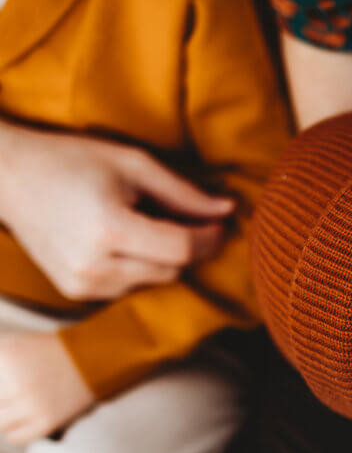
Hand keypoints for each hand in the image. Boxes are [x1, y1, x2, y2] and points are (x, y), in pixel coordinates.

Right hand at [0, 124, 233, 300]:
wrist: (7, 177)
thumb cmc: (72, 161)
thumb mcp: (132, 164)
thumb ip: (183, 192)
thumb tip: (229, 210)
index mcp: (110, 229)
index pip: (182, 248)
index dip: (210, 237)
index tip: (220, 221)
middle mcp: (95, 265)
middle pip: (173, 269)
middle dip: (187, 246)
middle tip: (183, 217)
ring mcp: (82, 284)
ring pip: (155, 281)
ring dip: (162, 258)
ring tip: (141, 222)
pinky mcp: (75, 292)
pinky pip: (130, 287)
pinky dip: (137, 267)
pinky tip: (119, 240)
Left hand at [0, 331, 95, 443]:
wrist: (92, 360)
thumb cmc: (46, 351)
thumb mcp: (11, 343)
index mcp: (4, 358)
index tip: (4, 392)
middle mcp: (15, 382)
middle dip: (1, 401)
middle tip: (10, 397)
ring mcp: (32, 405)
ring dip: (1, 416)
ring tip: (11, 408)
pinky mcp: (47, 422)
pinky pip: (14, 437)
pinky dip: (12, 431)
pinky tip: (19, 419)